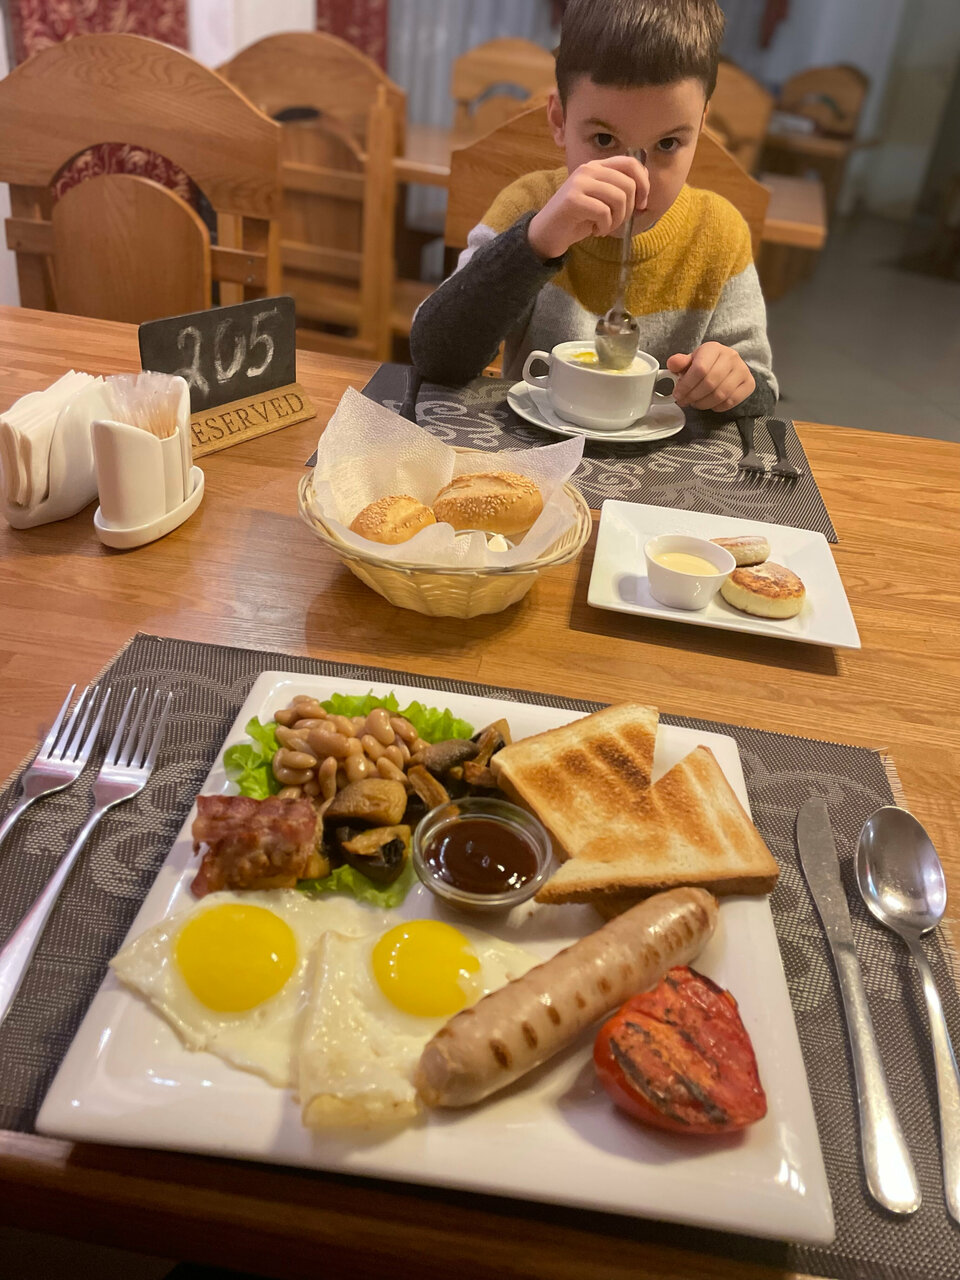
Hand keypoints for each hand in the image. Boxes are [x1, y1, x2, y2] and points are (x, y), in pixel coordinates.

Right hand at [528, 156, 648, 260]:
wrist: (547, 233)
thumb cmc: (578, 219)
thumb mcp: (602, 200)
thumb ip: (619, 188)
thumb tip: (645, 182)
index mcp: (597, 166)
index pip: (631, 163)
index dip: (644, 183)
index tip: (641, 204)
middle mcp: (588, 169)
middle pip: (628, 184)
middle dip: (629, 209)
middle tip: (616, 222)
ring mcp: (579, 183)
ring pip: (618, 199)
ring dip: (617, 220)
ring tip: (605, 227)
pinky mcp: (573, 200)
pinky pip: (604, 213)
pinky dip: (604, 227)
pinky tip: (595, 231)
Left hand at [667, 343, 755, 411]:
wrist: (727, 365)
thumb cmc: (706, 364)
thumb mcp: (690, 361)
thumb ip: (679, 363)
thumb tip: (672, 363)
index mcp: (713, 348)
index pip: (700, 369)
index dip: (686, 385)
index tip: (677, 394)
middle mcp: (731, 357)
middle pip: (710, 383)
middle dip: (693, 396)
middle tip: (684, 402)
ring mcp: (742, 370)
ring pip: (720, 395)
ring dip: (703, 404)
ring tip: (695, 403)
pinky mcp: (749, 383)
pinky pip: (731, 401)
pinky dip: (717, 407)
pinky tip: (710, 404)